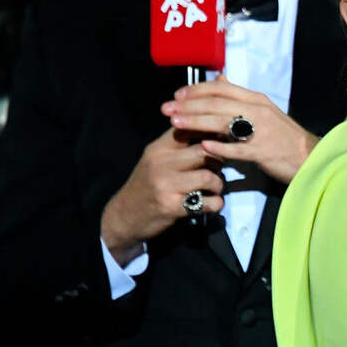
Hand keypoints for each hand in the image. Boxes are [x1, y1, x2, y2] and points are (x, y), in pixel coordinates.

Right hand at [101, 128, 224, 264]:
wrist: (124, 217)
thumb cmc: (147, 184)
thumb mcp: (156, 158)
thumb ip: (178, 144)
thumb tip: (210, 129)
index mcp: (159, 148)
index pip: (190, 129)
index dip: (211, 133)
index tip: (222, 140)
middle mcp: (161, 163)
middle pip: (205, 151)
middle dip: (218, 160)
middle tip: (217, 169)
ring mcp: (166, 185)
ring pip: (209, 177)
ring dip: (218, 184)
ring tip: (213, 188)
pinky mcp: (172, 207)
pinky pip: (208, 202)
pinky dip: (216, 203)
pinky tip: (211, 203)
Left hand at [161, 74, 318, 183]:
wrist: (309, 157)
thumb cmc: (282, 136)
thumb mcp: (263, 110)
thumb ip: (239, 97)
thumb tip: (219, 79)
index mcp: (256, 99)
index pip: (222, 88)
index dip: (197, 90)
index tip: (177, 95)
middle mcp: (257, 110)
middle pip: (217, 103)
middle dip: (189, 106)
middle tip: (167, 109)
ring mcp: (260, 131)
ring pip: (223, 122)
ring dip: (197, 122)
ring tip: (175, 124)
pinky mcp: (262, 151)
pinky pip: (238, 148)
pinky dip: (220, 147)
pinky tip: (203, 147)